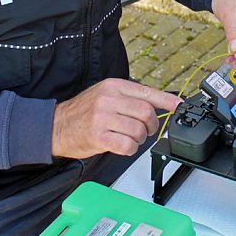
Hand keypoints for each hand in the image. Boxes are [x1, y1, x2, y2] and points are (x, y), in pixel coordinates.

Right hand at [51, 79, 181, 157]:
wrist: (56, 126)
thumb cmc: (83, 112)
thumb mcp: (105, 95)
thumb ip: (128, 98)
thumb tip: (157, 103)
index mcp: (113, 86)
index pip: (147, 92)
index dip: (167, 100)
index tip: (179, 105)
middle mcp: (109, 99)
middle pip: (147, 113)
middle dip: (151, 125)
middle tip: (145, 130)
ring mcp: (103, 118)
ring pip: (139, 130)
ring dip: (139, 139)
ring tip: (129, 138)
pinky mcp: (99, 136)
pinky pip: (128, 145)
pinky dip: (130, 148)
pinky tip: (122, 146)